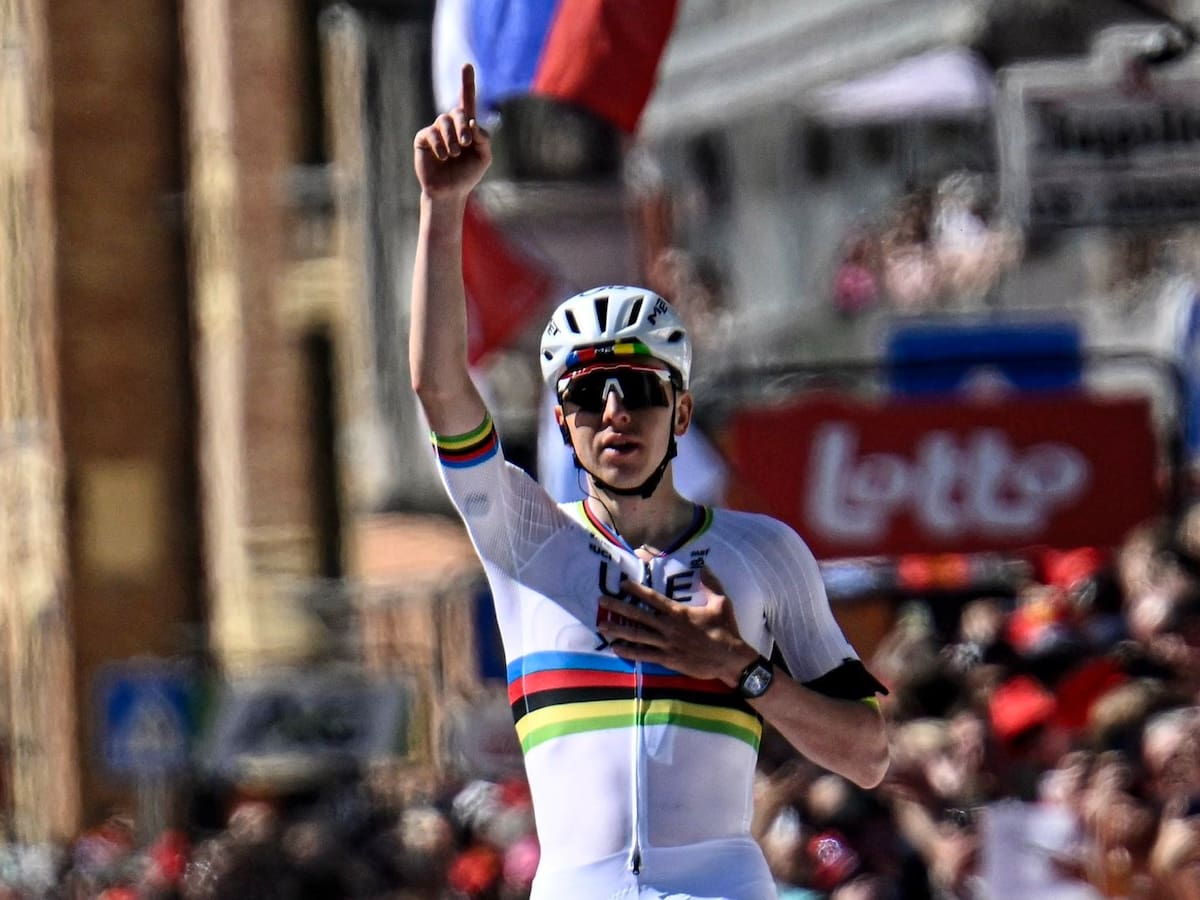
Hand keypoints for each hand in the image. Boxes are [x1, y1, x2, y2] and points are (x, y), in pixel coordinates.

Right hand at [413, 63, 491, 198]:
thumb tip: (473, 122)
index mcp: (466, 127)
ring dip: (452, 138)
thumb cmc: (467, 175)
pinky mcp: (423, 138)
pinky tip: (443, 157)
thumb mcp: (484, 157)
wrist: (449, 192)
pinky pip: (432, 133)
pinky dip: (440, 145)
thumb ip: (484, 139)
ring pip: (444, 121)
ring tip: (455, 153)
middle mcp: (450, 125)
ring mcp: (436, 130)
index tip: (467, 65)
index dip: (467, 83)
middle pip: (457, 112)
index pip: (467, 101)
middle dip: (463, 126)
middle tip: (467, 143)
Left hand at [596, 571, 757, 684]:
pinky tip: (615, 648)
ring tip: (602, 625)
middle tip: (602, 601)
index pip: (653, 598)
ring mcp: (666, 644)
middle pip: (638, 615)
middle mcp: (668, 627)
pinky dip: (629, 652)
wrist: (729, 659)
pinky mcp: (667, 659)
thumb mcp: (721, 602)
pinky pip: (644, 655)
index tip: (622, 583)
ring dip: (618, 629)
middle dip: (618, 607)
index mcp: (678, 612)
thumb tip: (703, 566)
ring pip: (637, 635)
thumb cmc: (725, 630)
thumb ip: (710, 583)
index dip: (636, 590)